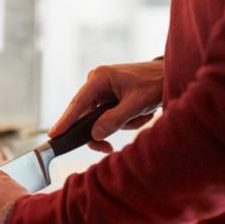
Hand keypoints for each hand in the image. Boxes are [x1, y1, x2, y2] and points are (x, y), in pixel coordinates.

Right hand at [49, 60, 163, 152]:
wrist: (170, 75)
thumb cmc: (155, 84)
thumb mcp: (136, 104)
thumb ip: (114, 120)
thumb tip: (94, 134)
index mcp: (99, 78)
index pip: (78, 103)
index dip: (65, 121)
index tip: (53, 134)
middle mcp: (96, 82)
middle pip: (87, 115)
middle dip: (103, 129)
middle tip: (107, 148)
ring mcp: (102, 89)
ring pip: (100, 119)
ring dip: (121, 123)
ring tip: (142, 115)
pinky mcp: (109, 96)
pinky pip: (108, 116)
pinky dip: (124, 120)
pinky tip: (140, 113)